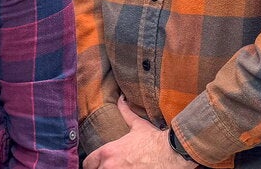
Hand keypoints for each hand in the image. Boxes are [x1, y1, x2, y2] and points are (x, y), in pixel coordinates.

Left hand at [81, 97, 196, 168]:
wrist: (171, 152)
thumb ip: (126, 112)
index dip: (91, 164)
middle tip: (108, 166)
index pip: (88, 163)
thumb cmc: (154, 140)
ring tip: (119, 168)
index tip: (96, 164)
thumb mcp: (137, 125)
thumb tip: (121, 99)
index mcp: (108, 152)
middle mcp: (110, 166)